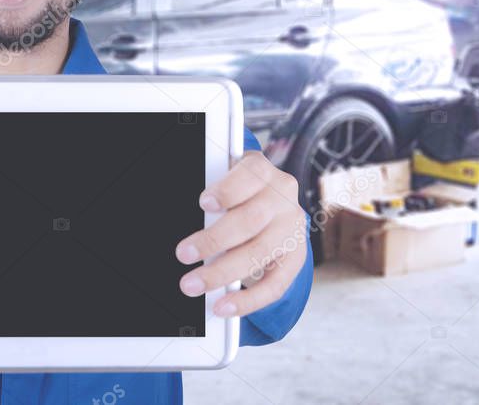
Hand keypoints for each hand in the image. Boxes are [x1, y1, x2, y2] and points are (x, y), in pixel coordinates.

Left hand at [173, 151, 307, 316]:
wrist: (270, 202)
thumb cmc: (237, 190)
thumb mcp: (227, 179)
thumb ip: (215, 193)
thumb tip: (193, 216)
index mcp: (263, 171)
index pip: (251, 174)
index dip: (228, 190)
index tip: (204, 204)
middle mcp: (282, 198)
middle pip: (250, 220)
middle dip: (214, 240)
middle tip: (183, 254)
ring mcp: (292, 229)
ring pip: (259, 253)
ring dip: (223, 273)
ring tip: (193, 284)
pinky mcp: (295, 258)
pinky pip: (275, 285)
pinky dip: (248, 300)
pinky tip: (224, 307)